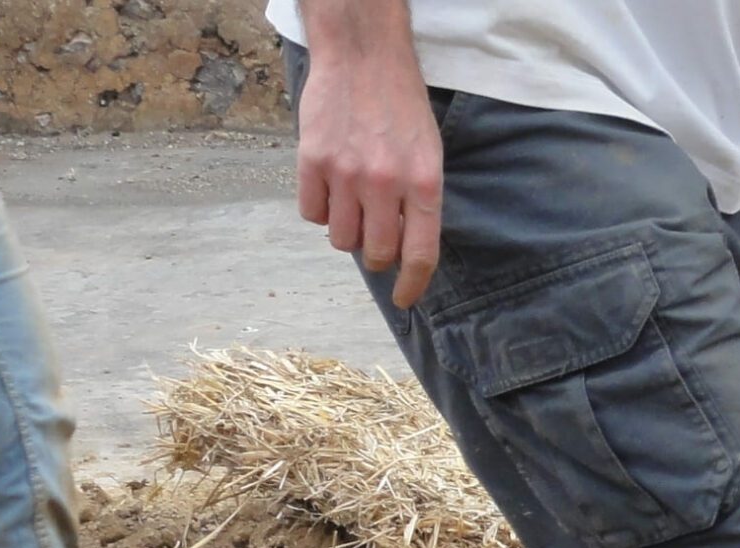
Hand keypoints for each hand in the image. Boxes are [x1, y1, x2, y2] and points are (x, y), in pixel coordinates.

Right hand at [295, 43, 441, 308]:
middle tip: (375, 236)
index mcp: (424, 184)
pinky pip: (311, 214)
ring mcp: (346, 172)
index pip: (420, 254)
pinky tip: (329, 186)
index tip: (404, 300)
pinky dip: (319, 210)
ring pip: (340, 239)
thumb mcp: (429, 154)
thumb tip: (404, 249)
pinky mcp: (312, 160)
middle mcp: (386, 182)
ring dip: (347, 231)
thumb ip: (419, 202)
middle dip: (377, 255)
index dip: (412, 285)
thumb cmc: (401, 107)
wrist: (363, 56)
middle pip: (377, 253)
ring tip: (352, 203)